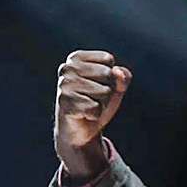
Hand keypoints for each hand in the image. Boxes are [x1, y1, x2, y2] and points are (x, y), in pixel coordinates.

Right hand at [54, 50, 130, 180]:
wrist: (84, 128)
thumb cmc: (99, 101)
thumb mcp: (116, 86)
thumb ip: (123, 76)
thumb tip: (118, 73)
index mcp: (76, 58)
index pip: (108, 59)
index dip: (111, 76)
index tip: (98, 84)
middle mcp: (67, 68)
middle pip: (108, 74)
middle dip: (107, 90)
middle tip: (93, 97)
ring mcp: (64, 85)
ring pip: (104, 91)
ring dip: (101, 103)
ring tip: (88, 105)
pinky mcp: (65, 102)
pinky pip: (95, 108)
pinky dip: (95, 114)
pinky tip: (84, 114)